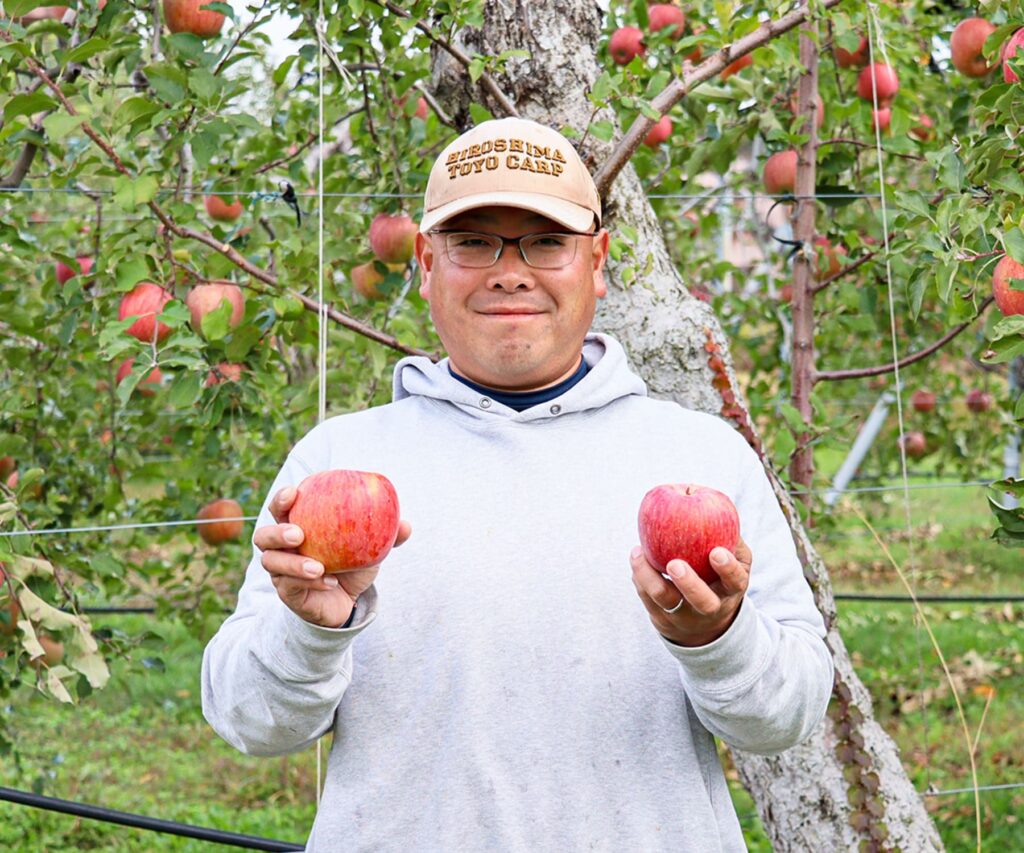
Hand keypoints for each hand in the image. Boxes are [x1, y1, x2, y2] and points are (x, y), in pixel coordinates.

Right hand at [254, 485, 411, 627]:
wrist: (347, 601)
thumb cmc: (352, 564)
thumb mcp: (370, 548)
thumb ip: (386, 535)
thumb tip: (405, 525)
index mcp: (298, 525)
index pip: (281, 508)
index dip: (282, 499)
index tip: (294, 493)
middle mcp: (283, 547)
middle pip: (263, 535)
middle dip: (278, 532)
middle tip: (299, 534)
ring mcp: (280, 571)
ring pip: (271, 562)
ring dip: (293, 563)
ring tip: (317, 567)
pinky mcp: (287, 592)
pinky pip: (290, 586)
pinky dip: (311, 583)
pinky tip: (330, 582)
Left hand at [629, 537, 751, 646]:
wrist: (703, 623)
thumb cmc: (719, 577)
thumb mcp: (734, 561)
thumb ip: (729, 537)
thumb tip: (711, 501)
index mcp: (730, 591)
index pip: (735, 582)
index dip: (728, 569)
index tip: (716, 552)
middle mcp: (709, 607)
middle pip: (701, 601)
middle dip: (689, 583)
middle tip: (674, 563)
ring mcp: (684, 615)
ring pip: (664, 600)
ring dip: (649, 576)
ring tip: (638, 552)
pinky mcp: (661, 618)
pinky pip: (647, 598)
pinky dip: (640, 576)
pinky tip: (636, 557)